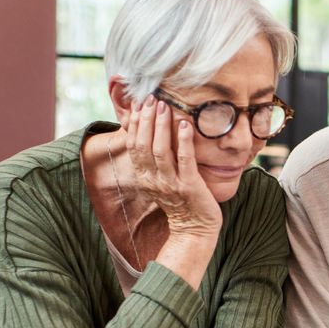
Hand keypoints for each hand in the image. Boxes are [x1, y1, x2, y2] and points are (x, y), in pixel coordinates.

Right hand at [123, 95, 221, 239]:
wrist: (195, 229)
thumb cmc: (180, 201)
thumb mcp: (160, 180)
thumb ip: (153, 160)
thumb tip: (149, 132)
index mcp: (144, 177)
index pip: (133, 145)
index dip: (134, 123)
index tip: (138, 103)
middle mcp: (153, 180)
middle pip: (143, 144)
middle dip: (146, 119)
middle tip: (151, 98)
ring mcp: (171, 183)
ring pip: (160, 150)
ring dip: (161, 126)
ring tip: (164, 106)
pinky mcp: (190, 186)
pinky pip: (185, 160)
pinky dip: (183, 141)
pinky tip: (185, 124)